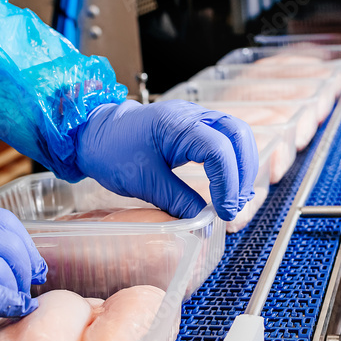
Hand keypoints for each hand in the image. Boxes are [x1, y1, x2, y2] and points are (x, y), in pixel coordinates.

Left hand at [74, 100, 257, 220]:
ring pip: (237, 135)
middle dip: (244, 172)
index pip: (219, 151)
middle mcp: (193, 115)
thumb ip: (178, 202)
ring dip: (242, 166)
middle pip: (239, 135)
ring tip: (235, 197)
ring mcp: (197, 117)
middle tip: (235, 204)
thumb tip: (206, 225)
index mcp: (177, 124)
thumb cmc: (113, 150)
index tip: (224, 212)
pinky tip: (227, 184)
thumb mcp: (144, 181)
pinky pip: (226, 138)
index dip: (228, 184)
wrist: (96, 133)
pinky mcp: (196, 127)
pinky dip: (233, 161)